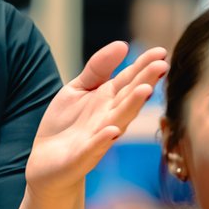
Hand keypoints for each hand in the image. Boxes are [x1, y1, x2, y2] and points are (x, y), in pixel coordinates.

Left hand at [24, 42, 167, 196]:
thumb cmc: (66, 124)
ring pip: (118, 120)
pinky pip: (93, 147)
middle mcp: (109, 118)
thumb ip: (98, 68)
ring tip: (145, 90)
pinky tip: (112, 130)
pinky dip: (102, 139)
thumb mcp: (78, 88)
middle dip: (145, 82)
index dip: (144, 66)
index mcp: (109, 100)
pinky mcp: (80, 157)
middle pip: (129, 98)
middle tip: (162, 66)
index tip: (161, 52)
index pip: (130, 79)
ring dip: (132, 107)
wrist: (47, 164)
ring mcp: (97, 138)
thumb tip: (122, 44)